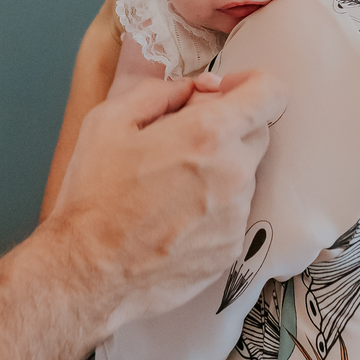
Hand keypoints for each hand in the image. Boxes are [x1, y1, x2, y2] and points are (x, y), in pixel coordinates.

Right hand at [43, 67, 285, 338]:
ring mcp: (237, 215)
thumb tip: (193, 88)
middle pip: (257, 132)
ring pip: (244, 174)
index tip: (224, 94)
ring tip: (169, 186)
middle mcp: (234, 174)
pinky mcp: (232, 248)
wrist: (88, 273)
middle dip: (228, 128)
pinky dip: (212, 207)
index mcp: (208, 134)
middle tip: (181, 141)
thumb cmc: (94, 196)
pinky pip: (233, 213)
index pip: (271, 93)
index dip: (251, 86)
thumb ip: (160, 91)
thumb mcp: (109, 121)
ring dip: (219, 170)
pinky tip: (173, 217)